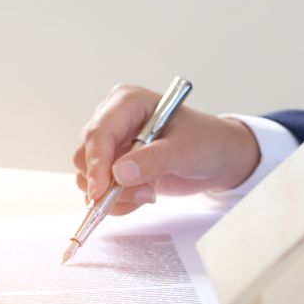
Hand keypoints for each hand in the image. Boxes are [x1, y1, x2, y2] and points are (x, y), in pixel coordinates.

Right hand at [73, 84, 260, 215]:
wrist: (217, 159)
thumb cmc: (206, 142)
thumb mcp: (185, 150)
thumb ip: (153, 161)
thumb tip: (119, 174)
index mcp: (128, 102)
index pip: (98, 132)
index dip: (96, 163)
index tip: (100, 191)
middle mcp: (114, 120)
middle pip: (86, 154)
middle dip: (108, 182)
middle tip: (143, 194)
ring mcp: (113, 144)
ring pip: (90, 176)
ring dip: (117, 195)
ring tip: (150, 193)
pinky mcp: (114, 166)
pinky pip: (101, 190)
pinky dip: (119, 201)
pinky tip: (146, 194)